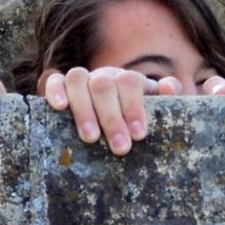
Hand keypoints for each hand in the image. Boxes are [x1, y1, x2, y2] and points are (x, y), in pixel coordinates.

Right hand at [42, 66, 177, 155]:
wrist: (115, 123)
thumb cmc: (136, 123)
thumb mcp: (157, 112)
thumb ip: (168, 99)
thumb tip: (169, 87)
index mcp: (129, 81)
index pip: (130, 82)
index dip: (134, 107)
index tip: (139, 135)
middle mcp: (105, 76)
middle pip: (104, 84)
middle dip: (112, 117)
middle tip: (121, 148)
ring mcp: (82, 80)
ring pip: (78, 79)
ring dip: (84, 108)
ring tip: (91, 138)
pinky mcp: (61, 87)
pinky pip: (55, 80)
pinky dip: (55, 90)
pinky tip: (59, 107)